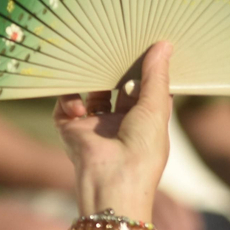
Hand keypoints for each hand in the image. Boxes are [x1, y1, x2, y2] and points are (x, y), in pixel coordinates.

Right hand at [54, 41, 173, 219]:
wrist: (111, 183)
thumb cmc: (143, 151)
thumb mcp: (155, 108)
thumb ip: (156, 76)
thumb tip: (165, 45)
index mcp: (145, 121)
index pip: (145, 90)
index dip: (145, 71)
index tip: (145, 46)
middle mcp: (120, 123)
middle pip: (116, 88)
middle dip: (116, 70)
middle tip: (115, 47)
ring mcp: (95, 127)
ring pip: (89, 94)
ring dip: (90, 81)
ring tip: (93, 68)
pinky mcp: (72, 130)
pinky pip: (65, 106)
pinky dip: (69, 100)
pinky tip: (78, 106)